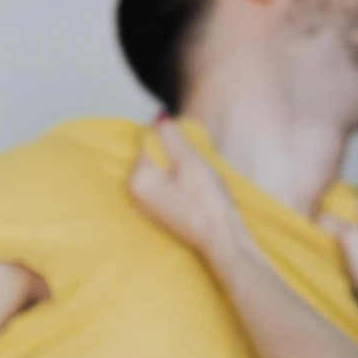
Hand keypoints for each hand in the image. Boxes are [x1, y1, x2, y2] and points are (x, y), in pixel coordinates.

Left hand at [129, 119, 251, 262]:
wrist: (222, 242)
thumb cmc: (207, 203)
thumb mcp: (190, 162)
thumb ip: (171, 136)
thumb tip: (157, 116)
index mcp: (137, 179)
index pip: (148, 140)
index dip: (173, 141)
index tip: (189, 158)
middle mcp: (136, 193)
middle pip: (155, 156)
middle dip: (178, 156)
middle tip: (197, 173)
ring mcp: (148, 205)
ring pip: (164, 170)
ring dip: (183, 170)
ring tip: (199, 185)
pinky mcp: (162, 211)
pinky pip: (169, 185)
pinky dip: (184, 183)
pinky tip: (199, 194)